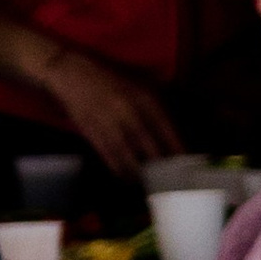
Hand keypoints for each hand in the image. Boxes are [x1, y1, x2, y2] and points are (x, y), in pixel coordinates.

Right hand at [37, 47, 180, 177]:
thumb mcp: (140, 86)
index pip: (169, 132)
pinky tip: (129, 179)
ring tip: (151, 185)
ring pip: (132, 160)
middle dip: (163, 170)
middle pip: (153, 151)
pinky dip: (121, 173)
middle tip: (171, 182)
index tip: (187, 167)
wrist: (72, 73)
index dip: (179, 153)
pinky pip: (112, 160)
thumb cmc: (111, 80)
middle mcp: (131, 114)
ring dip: (142, 176)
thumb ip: (158, 108)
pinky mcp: (93, 134)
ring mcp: (111, 125)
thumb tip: (177, 135)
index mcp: (145, 99)